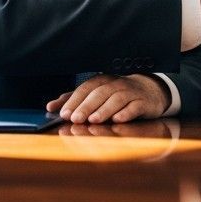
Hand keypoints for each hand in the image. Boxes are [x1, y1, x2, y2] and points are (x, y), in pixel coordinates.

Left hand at [46, 73, 169, 123]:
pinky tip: (118, 119)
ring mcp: (131, 92)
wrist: (149, 92)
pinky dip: (126, 112)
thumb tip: (51, 106)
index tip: (65, 113)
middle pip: (100, 93)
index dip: (75, 100)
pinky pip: (135, 106)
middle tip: (76, 118)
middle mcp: (116, 84)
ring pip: (117, 99)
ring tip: (94, 120)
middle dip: (87, 106)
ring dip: (104, 109)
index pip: (86, 88)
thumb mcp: (95, 94)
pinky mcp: (143, 102)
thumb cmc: (117, 95)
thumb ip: (74, 99)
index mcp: (102, 81)